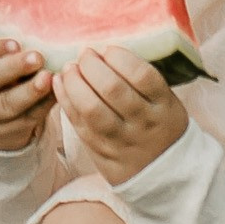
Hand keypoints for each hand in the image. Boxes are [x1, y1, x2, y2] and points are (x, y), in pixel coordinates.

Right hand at [0, 35, 54, 152]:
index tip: (15, 43)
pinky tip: (55, 93)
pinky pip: (25, 120)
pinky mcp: (2, 137)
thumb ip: (3, 53)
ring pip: (6, 105)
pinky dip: (42, 106)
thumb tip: (34, 33)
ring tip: (48, 77)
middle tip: (37, 57)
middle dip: (13, 68)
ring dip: (30, 91)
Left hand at [56, 45, 186, 183]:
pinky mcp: (100, 150)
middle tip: (85, 54)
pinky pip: (77, 121)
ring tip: (70, 68)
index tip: (109, 50)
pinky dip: (64, 97)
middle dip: (91, 64)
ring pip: (91, 107)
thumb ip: (140, 79)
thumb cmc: (158, 123)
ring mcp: (121, 140)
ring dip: (74, 81)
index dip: (120, 57)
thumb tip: (102, 50)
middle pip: (112, 88)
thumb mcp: (164, 101)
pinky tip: (60, 82)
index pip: (142, 76)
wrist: (162, 173)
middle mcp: (143, 124)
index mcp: (164, 107)